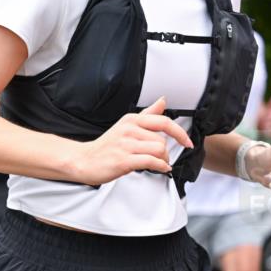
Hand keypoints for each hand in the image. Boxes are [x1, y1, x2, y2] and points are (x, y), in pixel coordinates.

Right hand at [71, 97, 193, 185]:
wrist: (83, 160)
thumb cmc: (105, 146)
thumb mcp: (125, 125)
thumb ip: (147, 114)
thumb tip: (162, 101)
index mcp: (131, 120)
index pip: (163, 121)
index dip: (179, 133)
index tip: (187, 141)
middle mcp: (129, 130)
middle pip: (162, 140)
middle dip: (166, 152)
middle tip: (161, 158)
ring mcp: (125, 145)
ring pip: (159, 150)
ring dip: (163, 160)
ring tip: (158, 163)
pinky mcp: (123, 160)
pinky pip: (151, 162)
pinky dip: (160, 167)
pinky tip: (160, 168)